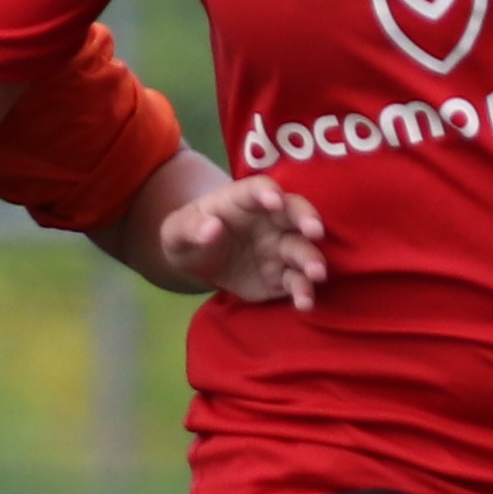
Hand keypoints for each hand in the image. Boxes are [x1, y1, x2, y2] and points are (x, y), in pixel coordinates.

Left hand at [156, 170, 328, 308]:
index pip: (257, 189)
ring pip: (301, 250)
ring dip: (311, 260)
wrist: (198, 261)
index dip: (267, 193)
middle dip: (307, 219)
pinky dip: (303, 292)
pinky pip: (297, 282)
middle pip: (294, 213)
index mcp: (242, 201)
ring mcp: (279, 248)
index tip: (274, 200)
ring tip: (317, 274)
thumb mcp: (176, 231)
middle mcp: (269, 220)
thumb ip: (190, 227)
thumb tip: (211, 228)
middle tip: (315, 231)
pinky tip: (304, 303)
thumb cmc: (189, 235)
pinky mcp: (282, 277)